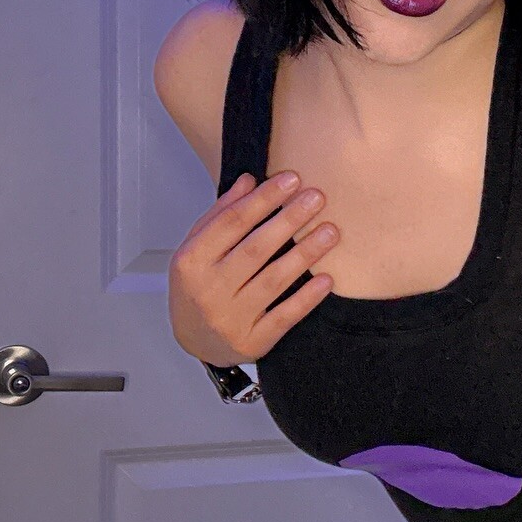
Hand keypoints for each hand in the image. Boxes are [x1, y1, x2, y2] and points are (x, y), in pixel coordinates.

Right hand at [167, 171, 339, 365]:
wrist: (193, 341)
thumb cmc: (198, 287)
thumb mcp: (198, 248)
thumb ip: (221, 215)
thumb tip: (249, 180)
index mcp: (192, 261)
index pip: (232, 222)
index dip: (263, 199)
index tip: (291, 179)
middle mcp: (209, 290)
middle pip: (255, 249)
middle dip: (289, 220)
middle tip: (317, 197)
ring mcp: (230, 319)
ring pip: (273, 281)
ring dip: (305, 254)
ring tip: (330, 231)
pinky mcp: (251, 342)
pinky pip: (284, 317)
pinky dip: (306, 298)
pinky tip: (327, 278)